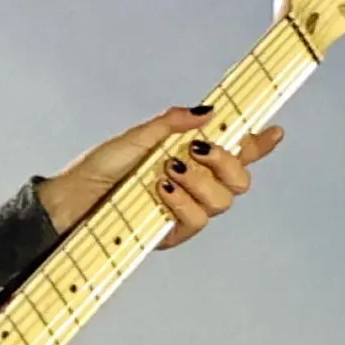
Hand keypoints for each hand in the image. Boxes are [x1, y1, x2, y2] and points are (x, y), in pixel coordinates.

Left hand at [38, 107, 284, 246]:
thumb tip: (207, 111)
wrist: (71, 201)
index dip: (258, 143)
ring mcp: (185, 210)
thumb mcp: (135, 138)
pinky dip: (183, 202)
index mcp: (189, 158)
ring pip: (222, 201)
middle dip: (229, 161)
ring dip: (200, 181)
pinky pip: (197, 221)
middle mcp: (194, 185)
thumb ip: (171, 124)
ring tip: (168, 170)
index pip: (235, 152)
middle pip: (240, 180)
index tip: (273, 130)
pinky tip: (162, 190)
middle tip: (201, 150)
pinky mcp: (172, 233)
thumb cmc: (98, 168)